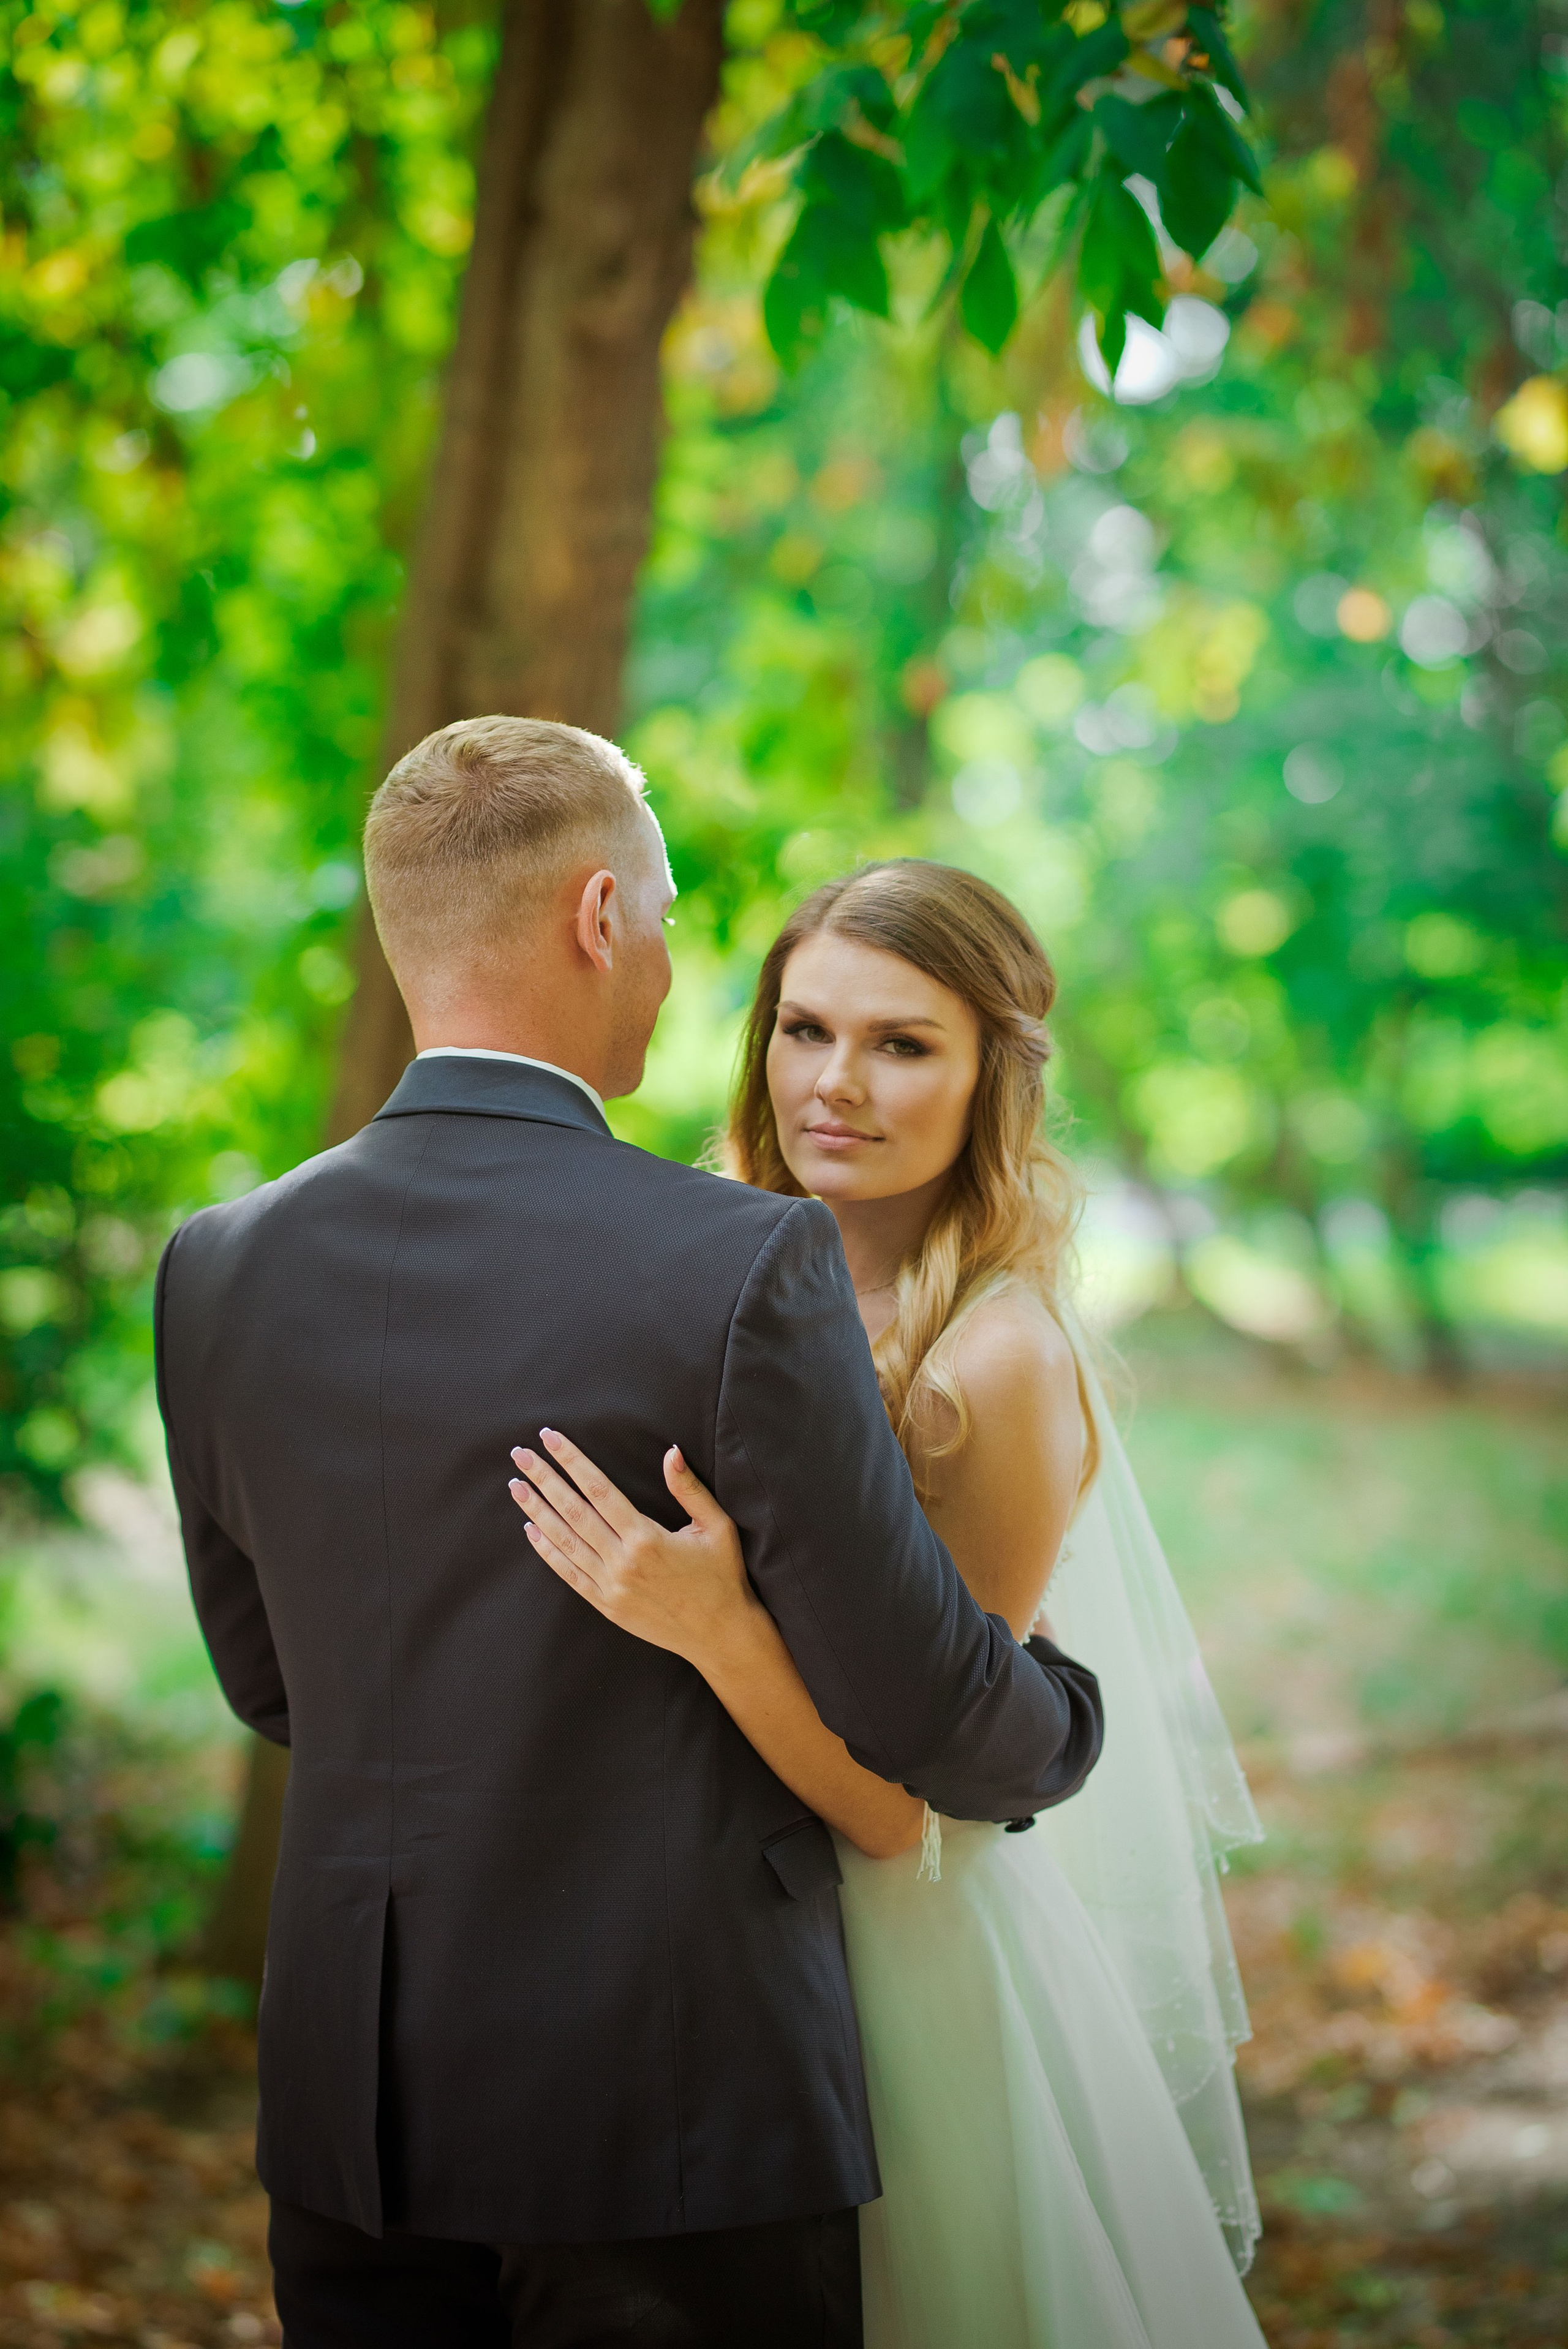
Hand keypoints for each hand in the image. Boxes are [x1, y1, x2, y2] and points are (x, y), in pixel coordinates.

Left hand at [508, 1428, 755, 1664]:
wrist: (720, 1634)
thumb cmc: (722, 1576)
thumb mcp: (717, 1527)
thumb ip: (689, 1489)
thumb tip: (670, 1451)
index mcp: (647, 1537)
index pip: (599, 1489)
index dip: (572, 1461)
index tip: (550, 1439)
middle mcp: (623, 1561)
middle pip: (573, 1511)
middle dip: (544, 1480)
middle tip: (520, 1455)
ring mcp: (611, 1586)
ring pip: (565, 1542)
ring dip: (537, 1511)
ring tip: (515, 1487)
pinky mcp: (607, 1605)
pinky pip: (569, 1574)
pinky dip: (547, 1551)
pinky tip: (531, 1530)